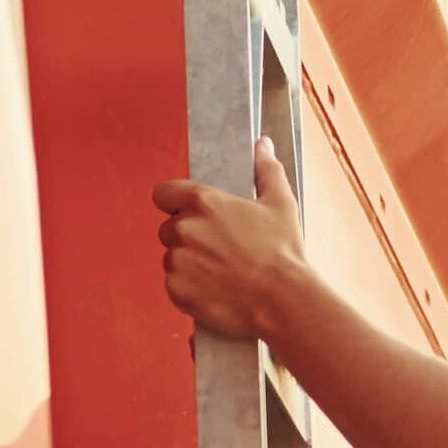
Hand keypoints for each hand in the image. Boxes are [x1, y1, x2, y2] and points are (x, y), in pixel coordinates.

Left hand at [152, 139, 307, 341]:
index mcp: (204, 202)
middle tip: (218, 247)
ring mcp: (177, 261)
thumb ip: (266, 170)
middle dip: (186, 236)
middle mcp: (184, 229)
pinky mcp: (176, 290)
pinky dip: (188, 287)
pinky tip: (215, 288)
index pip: (163, 193)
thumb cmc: (283, 252)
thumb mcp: (281, 203)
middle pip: (168, 228)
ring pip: (172, 257)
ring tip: (221, 270)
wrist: (282, 301)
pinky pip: (174, 284)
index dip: (174, 202)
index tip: (187, 211)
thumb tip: (262, 145)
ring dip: (188, 262)